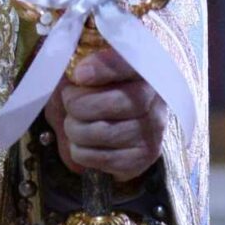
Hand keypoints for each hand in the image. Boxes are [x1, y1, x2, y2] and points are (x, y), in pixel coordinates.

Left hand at [42, 47, 167, 181]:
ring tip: (74, 123)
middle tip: (69, 102)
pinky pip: (101, 159)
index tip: (78, 74)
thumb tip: (76, 75)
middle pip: (111, 103)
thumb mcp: (92, 67)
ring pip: (102, 133)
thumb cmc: (98, 88)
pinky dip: (81, 151)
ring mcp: (152, 132)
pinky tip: (82, 142)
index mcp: (144, 69)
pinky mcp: (143, 158)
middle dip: (77, 104)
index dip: (102, 68)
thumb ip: (84, 65)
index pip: (127, 65)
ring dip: (75, 129)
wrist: (119, 121)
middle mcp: (156, 101)